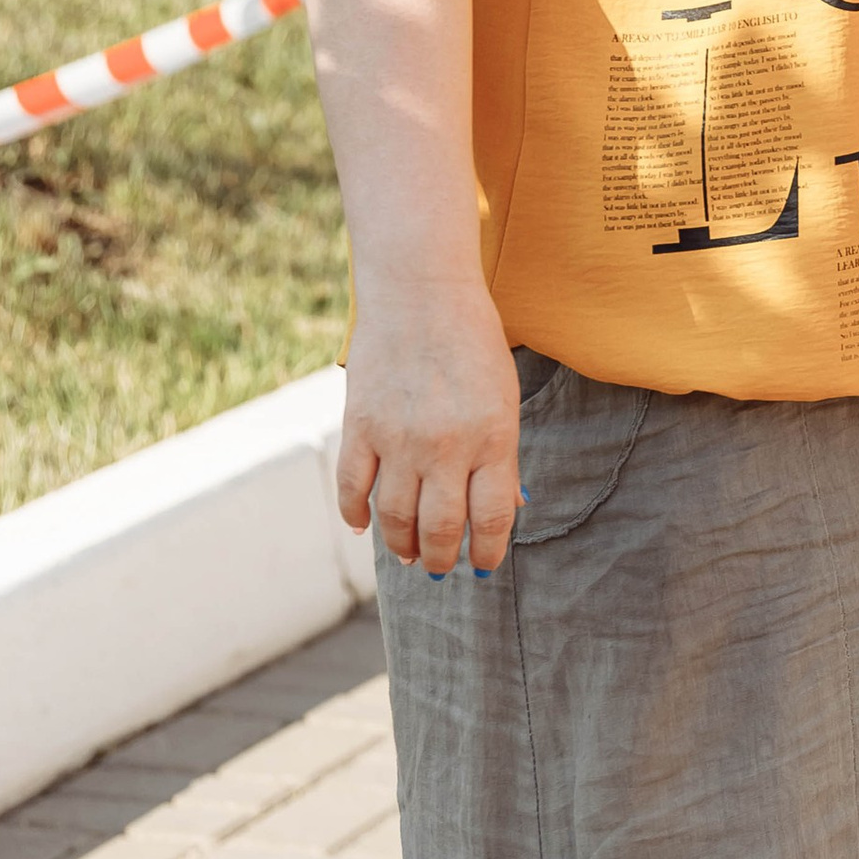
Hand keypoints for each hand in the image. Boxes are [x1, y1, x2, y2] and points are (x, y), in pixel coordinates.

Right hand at [337, 276, 523, 574]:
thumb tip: (507, 510)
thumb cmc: (472, 344)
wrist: (420, 292)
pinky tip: (363, 526)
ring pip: (394, 518)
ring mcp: (398, 439)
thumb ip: (502, 457)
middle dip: (442, 557)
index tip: (484, 566)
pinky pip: (352, 488)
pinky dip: (355, 514)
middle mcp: (446, 446)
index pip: (492, 518)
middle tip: (440, 566)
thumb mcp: (503, 399)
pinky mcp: (359, 426)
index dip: (489, 552)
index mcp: (492, 439)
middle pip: (440, 528)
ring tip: (408, 555)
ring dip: (401, 545)